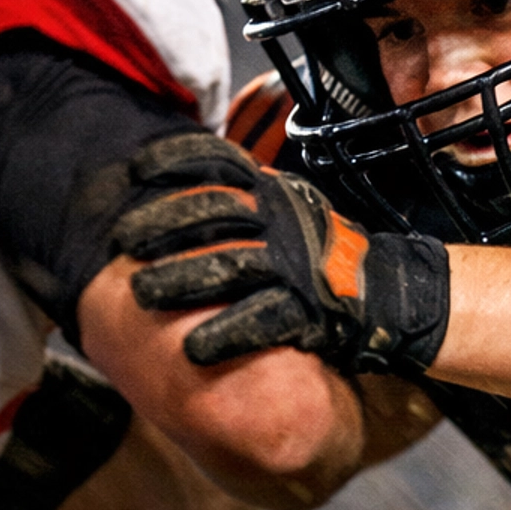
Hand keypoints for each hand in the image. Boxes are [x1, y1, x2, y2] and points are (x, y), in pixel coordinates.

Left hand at [117, 135, 449, 379]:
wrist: (388, 293)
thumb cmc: (324, 256)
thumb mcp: (287, 211)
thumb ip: (245, 197)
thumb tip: (184, 186)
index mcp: (276, 193)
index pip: (224, 160)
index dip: (179, 160)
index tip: (138, 167)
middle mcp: (285, 220)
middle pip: (216, 212)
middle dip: (163, 224)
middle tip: (122, 240)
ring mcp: (299, 264)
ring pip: (232, 265)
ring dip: (181, 280)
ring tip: (141, 293)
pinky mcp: (312, 309)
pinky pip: (264, 320)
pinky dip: (227, 334)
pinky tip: (193, 349)